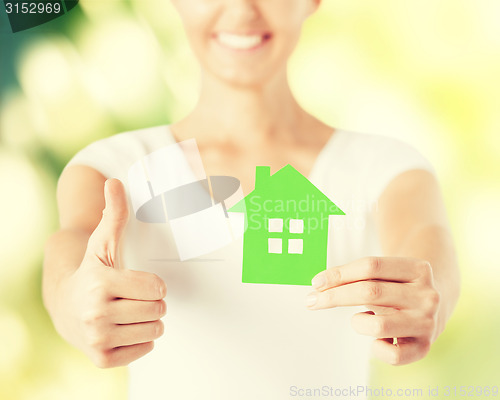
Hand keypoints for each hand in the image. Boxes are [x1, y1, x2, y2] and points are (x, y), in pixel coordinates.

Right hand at [53, 179, 166, 367]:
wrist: (65, 306)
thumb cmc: (93, 271)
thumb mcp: (103, 242)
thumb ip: (115, 213)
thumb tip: (114, 181)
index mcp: (100, 283)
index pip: (158, 288)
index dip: (153, 284)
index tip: (135, 281)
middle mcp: (95, 314)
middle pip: (159, 310)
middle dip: (151, 302)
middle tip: (130, 298)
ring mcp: (98, 339)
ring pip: (155, 330)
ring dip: (147, 320)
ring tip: (125, 312)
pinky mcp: (102, 359)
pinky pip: (146, 349)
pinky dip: (140, 339)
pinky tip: (121, 328)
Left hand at [306, 257, 440, 364]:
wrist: (437, 306)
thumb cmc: (399, 288)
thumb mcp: (387, 274)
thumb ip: (358, 275)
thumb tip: (319, 285)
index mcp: (418, 269)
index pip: (371, 266)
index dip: (339, 273)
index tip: (316, 282)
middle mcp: (427, 295)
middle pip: (369, 291)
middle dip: (334, 296)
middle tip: (312, 300)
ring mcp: (427, 323)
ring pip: (377, 324)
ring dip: (357, 322)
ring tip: (360, 319)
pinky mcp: (425, 348)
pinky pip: (391, 355)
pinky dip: (376, 348)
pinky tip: (377, 338)